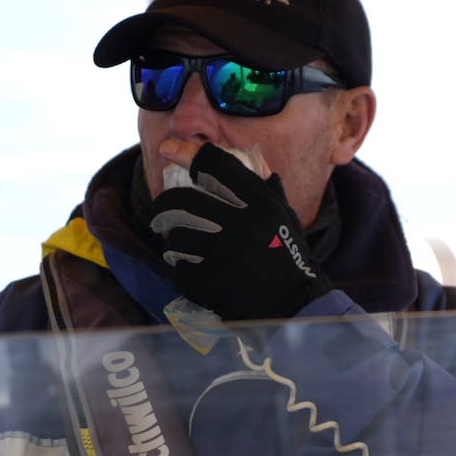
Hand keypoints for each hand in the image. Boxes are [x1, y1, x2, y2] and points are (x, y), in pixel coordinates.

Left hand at [149, 142, 332, 320]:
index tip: (168, 149)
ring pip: (176, 236)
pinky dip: (180, 270)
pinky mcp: (213, 284)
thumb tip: (233, 156)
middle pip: (185, 200)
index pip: (217, 165)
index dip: (188, 153)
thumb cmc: (286, 254)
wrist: (296, 305)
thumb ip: (260, 185)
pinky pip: (180, 269)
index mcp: (262, 203)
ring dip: (171, 240)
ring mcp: (227, 255)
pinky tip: (190, 270)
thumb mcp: (282, 214)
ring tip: (176, 243)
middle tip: (160, 210)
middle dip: (163, 203)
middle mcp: (245, 224)